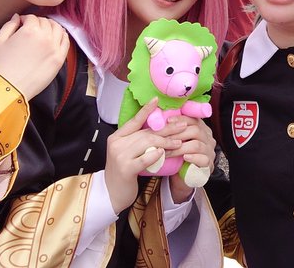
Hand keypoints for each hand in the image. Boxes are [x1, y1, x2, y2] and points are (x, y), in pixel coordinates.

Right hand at [0, 14, 68, 99]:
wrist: (9, 87)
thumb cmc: (1, 65)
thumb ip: (9, 25)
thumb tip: (17, 16)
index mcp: (30, 31)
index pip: (32, 18)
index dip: (26, 19)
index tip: (22, 24)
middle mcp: (45, 37)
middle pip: (46, 22)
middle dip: (38, 22)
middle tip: (33, 28)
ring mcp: (55, 48)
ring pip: (58, 28)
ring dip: (51, 26)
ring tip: (45, 30)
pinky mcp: (60, 58)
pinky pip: (66, 41)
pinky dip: (62, 35)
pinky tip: (57, 36)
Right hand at [104, 99, 186, 213]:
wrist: (111, 193)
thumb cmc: (124, 171)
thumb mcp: (128, 152)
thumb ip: (138, 140)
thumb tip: (159, 127)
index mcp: (117, 137)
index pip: (134, 121)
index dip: (146, 110)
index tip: (157, 100)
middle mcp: (117, 144)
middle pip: (146, 132)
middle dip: (166, 129)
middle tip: (182, 125)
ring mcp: (120, 156)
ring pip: (147, 143)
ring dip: (165, 142)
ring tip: (179, 142)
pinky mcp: (125, 169)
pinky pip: (144, 159)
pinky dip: (155, 155)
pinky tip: (163, 152)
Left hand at [167, 117, 216, 202]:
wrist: (185, 176)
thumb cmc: (179, 155)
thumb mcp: (177, 140)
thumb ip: (174, 130)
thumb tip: (159, 119)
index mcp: (201, 129)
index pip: (193, 119)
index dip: (180, 119)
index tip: (167, 120)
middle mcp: (208, 138)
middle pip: (195, 130)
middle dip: (177, 134)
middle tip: (163, 139)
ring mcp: (210, 151)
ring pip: (197, 145)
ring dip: (179, 148)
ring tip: (167, 151)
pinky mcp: (209, 164)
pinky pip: (203, 159)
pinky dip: (193, 158)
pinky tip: (184, 158)